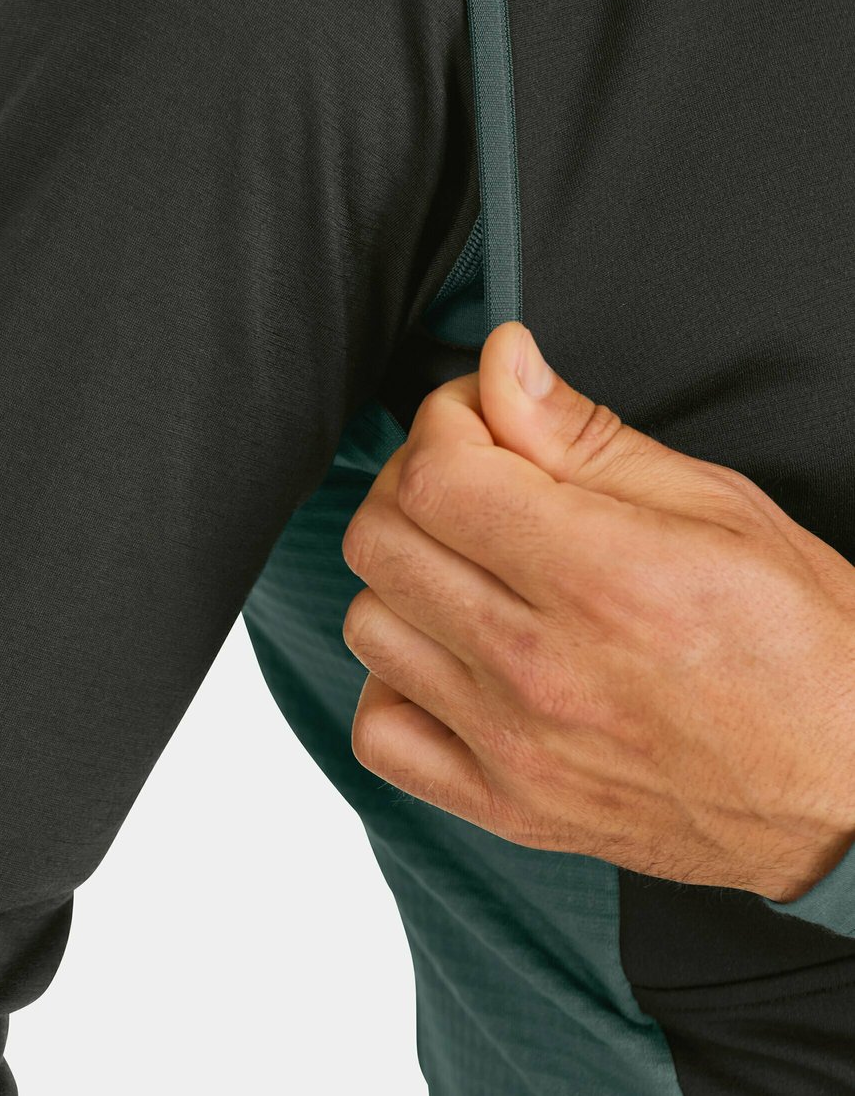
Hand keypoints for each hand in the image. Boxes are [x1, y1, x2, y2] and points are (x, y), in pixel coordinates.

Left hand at [340, 322, 854, 902]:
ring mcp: (515, 746)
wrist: (849, 789)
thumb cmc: (806, 647)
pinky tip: (455, 656)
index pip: (436, 475)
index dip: (444, 421)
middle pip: (381, 540)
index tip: (481, 417)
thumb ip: (587, 437)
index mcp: (602, 576)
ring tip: (473, 566)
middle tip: (474, 475)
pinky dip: (399, 681)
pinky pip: (381, 734)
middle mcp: (541, 667)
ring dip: (407, 574)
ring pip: (369, 625)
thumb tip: (503, 368)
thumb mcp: (718, 506)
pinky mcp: (507, 806)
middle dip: (414, 479)